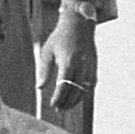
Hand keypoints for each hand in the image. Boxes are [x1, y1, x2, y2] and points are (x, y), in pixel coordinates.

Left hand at [32, 0, 94, 114]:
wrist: (78, 23)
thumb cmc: (60, 37)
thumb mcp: (47, 51)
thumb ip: (44, 70)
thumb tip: (39, 87)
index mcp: (68, 61)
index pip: (63, 86)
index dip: (58, 98)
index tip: (53, 105)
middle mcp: (81, 65)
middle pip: (75, 90)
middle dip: (66, 102)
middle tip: (58, 110)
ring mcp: (90, 65)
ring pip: (85, 89)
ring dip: (76, 100)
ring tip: (66, 107)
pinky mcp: (94, 65)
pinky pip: (91, 84)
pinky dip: (85, 93)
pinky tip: (77, 98)